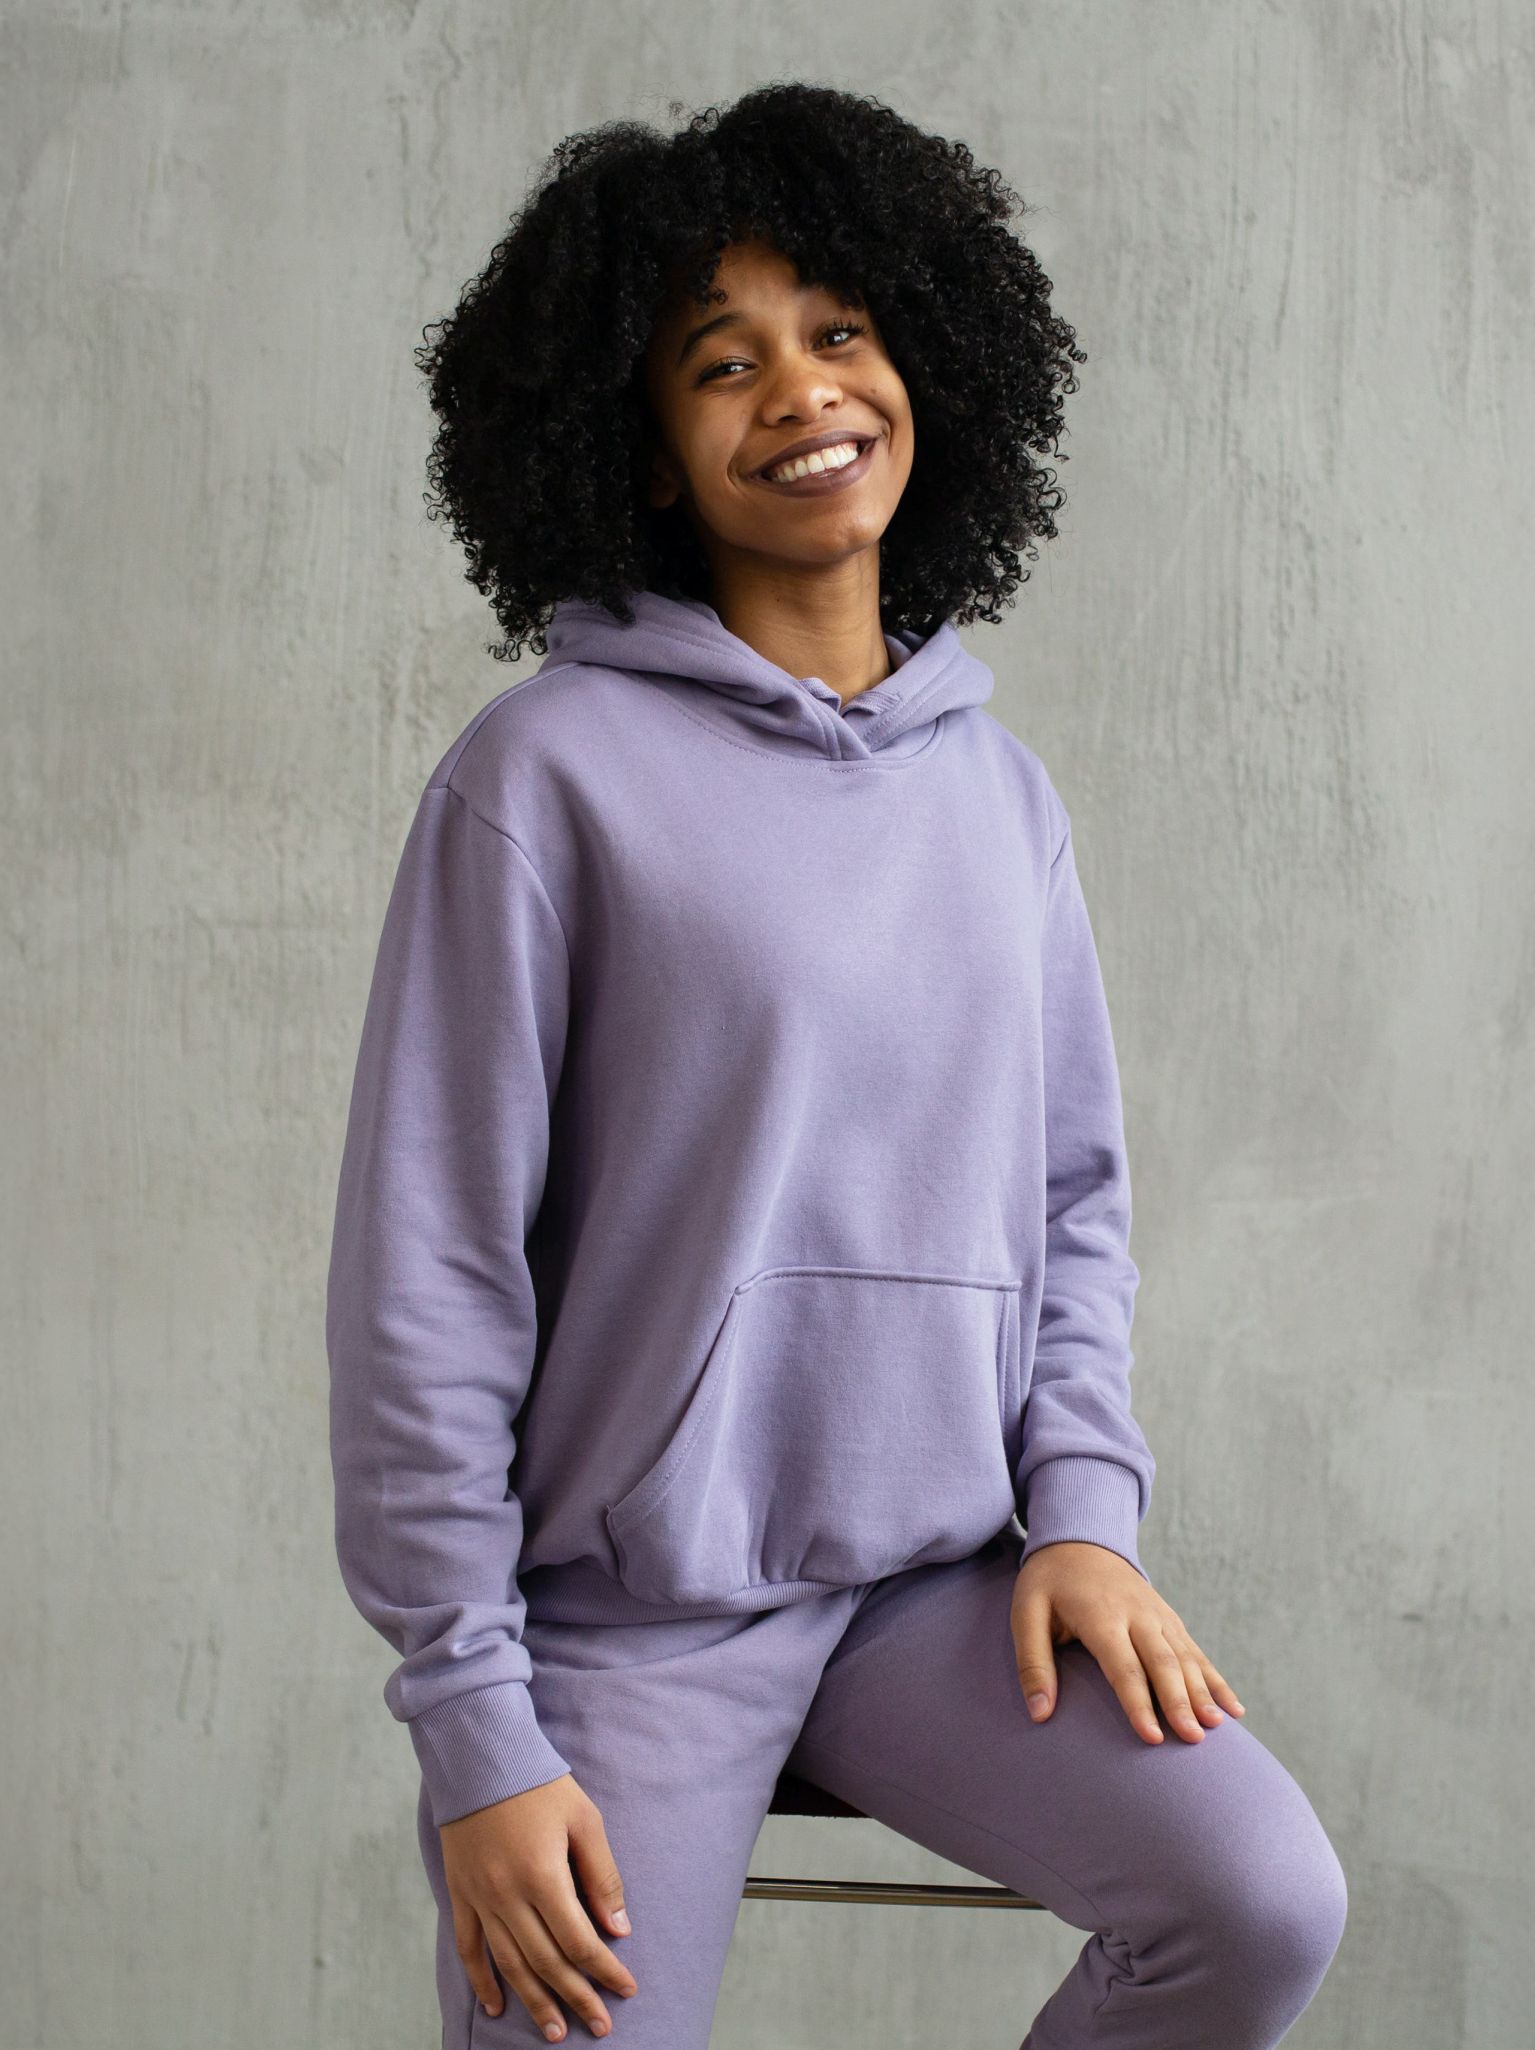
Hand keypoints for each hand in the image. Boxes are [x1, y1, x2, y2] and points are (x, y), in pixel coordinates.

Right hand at [441, 1771, 636, 2040]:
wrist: (481, 1757)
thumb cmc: (539, 1784)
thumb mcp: (584, 1819)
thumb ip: (601, 1875)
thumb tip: (618, 1928)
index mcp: (543, 1876)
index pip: (579, 1940)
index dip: (604, 1970)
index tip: (626, 1989)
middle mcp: (508, 1895)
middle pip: (546, 1961)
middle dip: (576, 1997)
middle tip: (600, 2026)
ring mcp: (480, 1897)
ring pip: (509, 1964)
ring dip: (534, 2001)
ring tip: (556, 2031)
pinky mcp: (460, 1893)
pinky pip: (469, 1948)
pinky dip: (482, 1980)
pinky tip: (498, 2005)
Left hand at [1010, 1541, 1245, 1744]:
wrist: (1080, 1537)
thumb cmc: (1048, 1582)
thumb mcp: (1026, 1613)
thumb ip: (1032, 1663)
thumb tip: (1039, 1714)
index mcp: (1100, 1614)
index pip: (1123, 1666)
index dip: (1138, 1703)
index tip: (1152, 1738)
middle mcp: (1136, 1613)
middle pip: (1162, 1662)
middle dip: (1180, 1701)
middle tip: (1193, 1739)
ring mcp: (1158, 1614)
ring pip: (1185, 1656)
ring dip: (1203, 1691)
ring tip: (1217, 1726)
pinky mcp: (1169, 1617)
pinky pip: (1195, 1650)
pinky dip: (1215, 1679)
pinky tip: (1233, 1708)